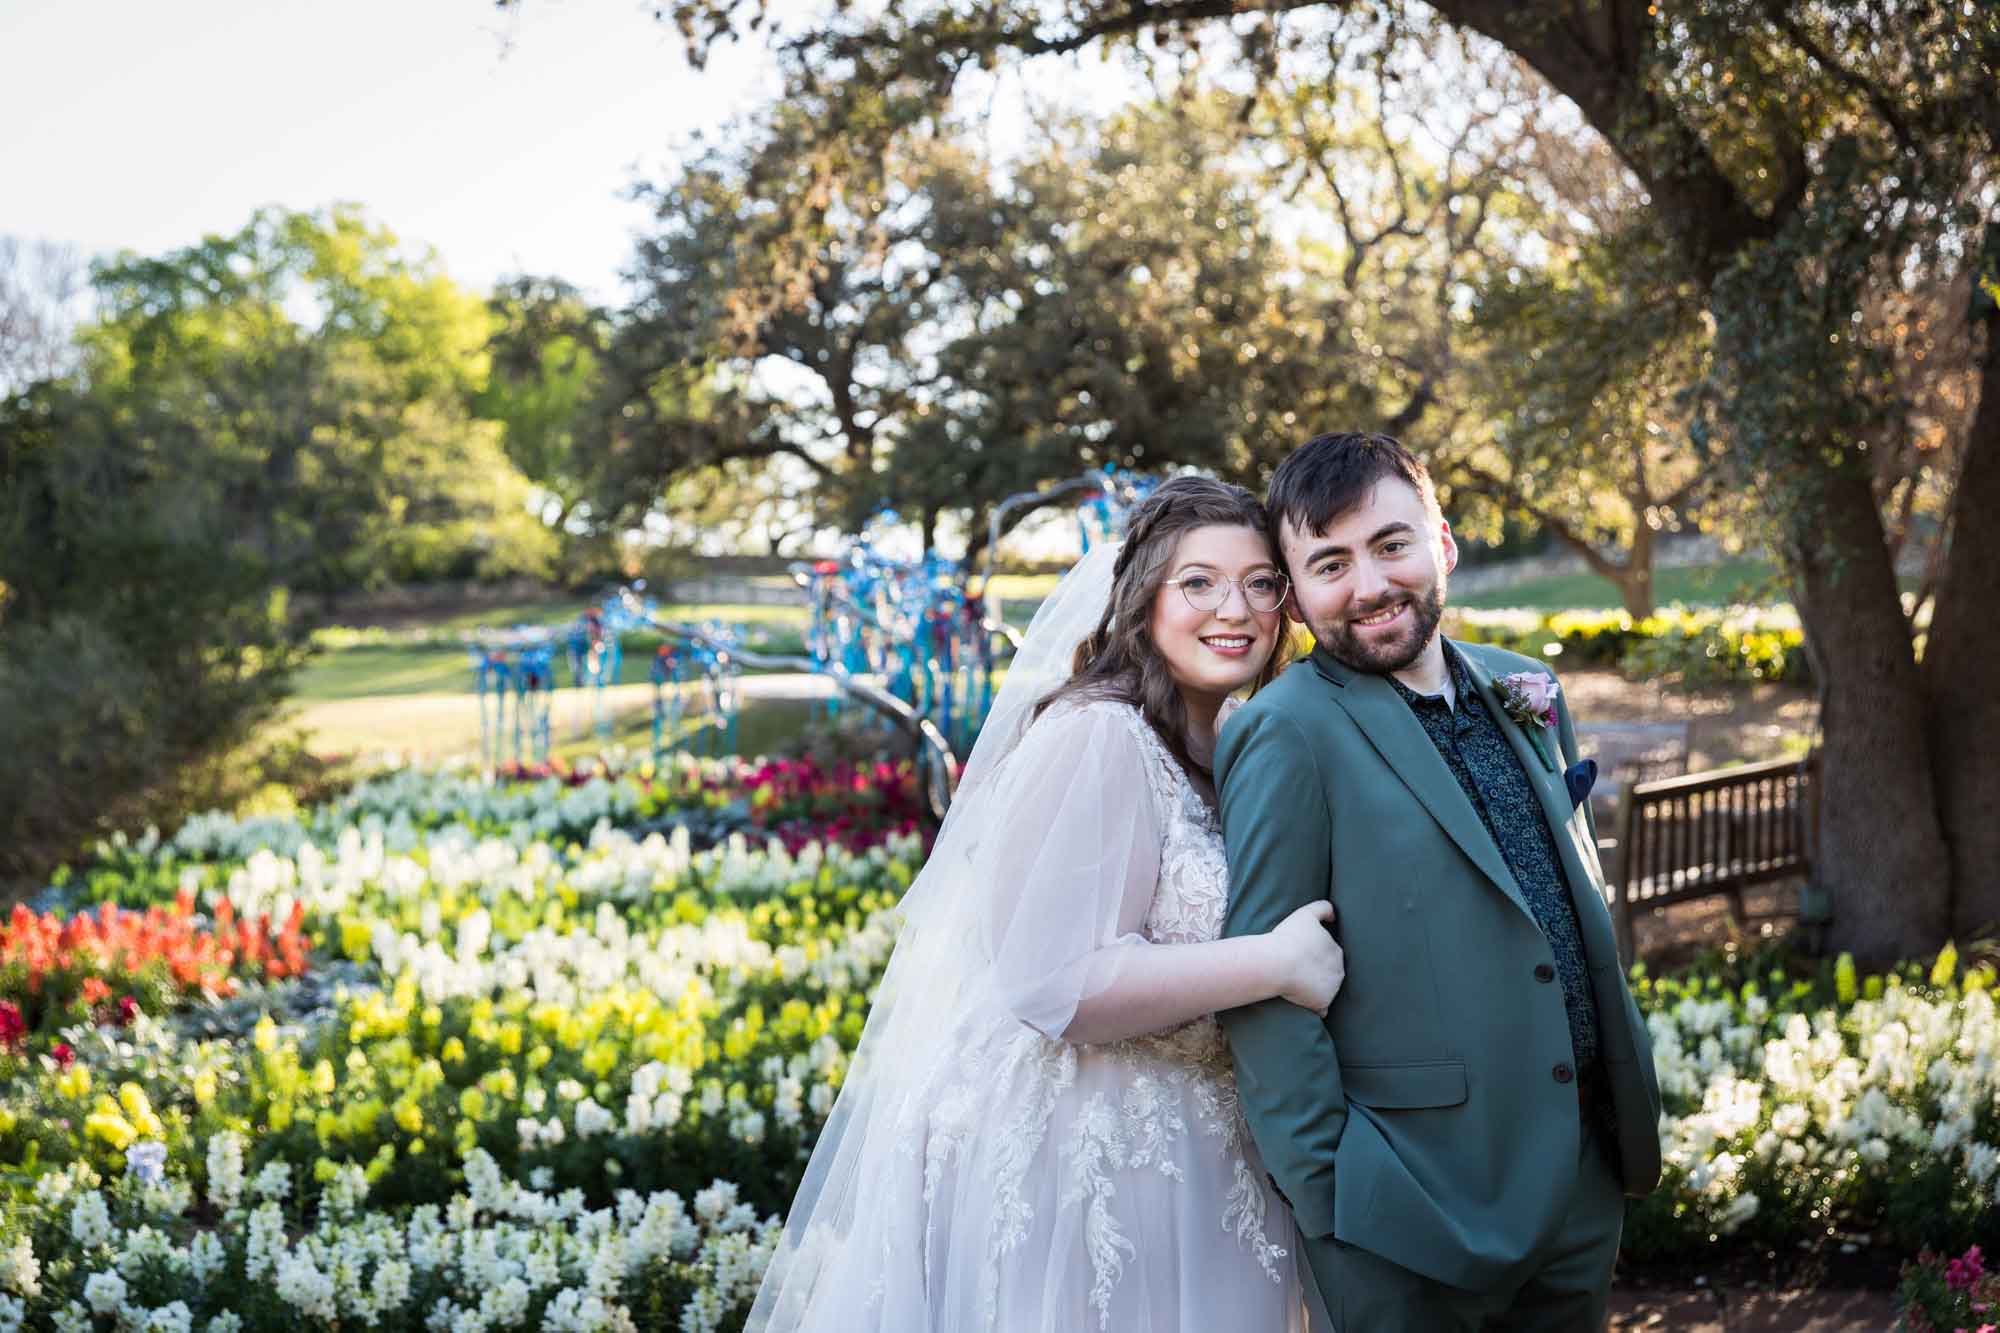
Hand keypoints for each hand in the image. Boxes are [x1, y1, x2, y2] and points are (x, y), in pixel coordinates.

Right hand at [1269, 900, 1343, 1015]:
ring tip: (1298, 986)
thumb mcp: (1307, 913)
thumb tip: (1334, 916)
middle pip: (1331, 973)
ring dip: (1317, 989)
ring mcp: (1332, 990)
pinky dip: (1315, 1007)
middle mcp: (1339, 971)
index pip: (1330, 954)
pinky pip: (1321, 1008)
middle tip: (1298, 970)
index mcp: (1337, 951)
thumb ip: (1324, 908)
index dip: (1315, 954)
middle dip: (1319, 972)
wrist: (1278, 964)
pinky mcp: (1322, 1004)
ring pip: (1327, 990)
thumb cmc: (1289, 937)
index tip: (1301, 954)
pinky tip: (1303, 1002)